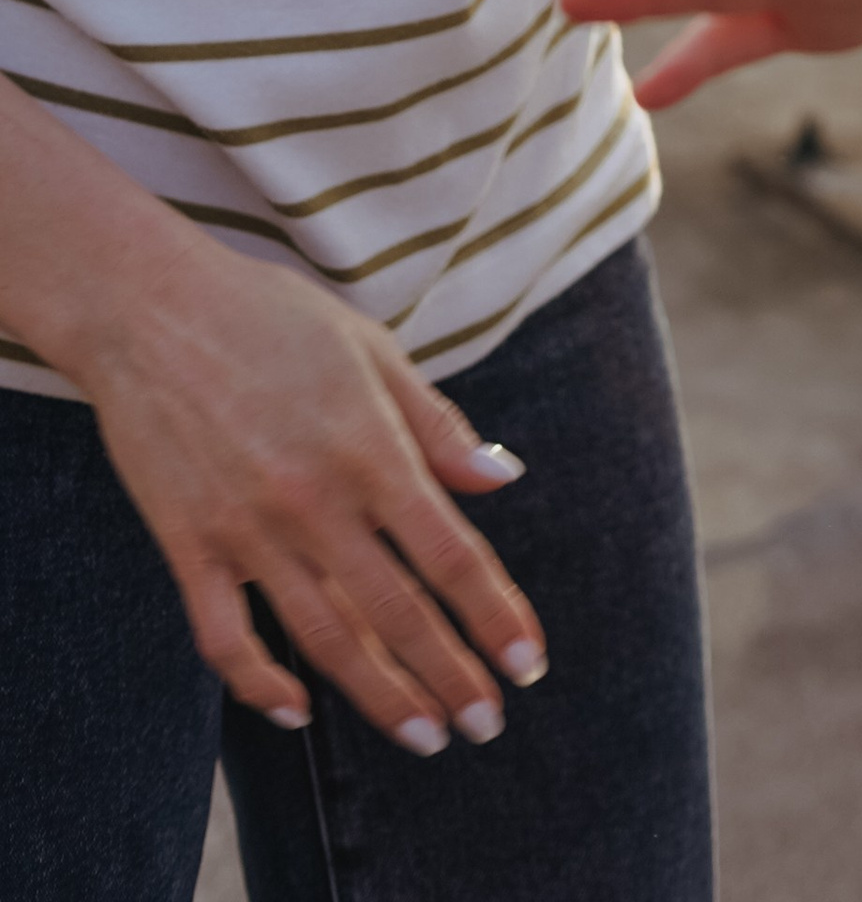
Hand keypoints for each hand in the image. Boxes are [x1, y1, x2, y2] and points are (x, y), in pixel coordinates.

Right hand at [77, 231, 544, 753]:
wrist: (151, 308)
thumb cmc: (272, 318)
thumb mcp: (373, 350)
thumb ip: (437, 424)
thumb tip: (503, 474)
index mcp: (371, 448)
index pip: (450, 554)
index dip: (494, 616)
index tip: (528, 665)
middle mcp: (315, 499)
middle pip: (397, 610)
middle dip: (450, 676)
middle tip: (487, 726)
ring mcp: (248, 529)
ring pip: (324, 636)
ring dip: (379, 694)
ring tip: (424, 736)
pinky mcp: (189, 546)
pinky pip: (225, 638)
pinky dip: (260, 684)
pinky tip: (297, 710)